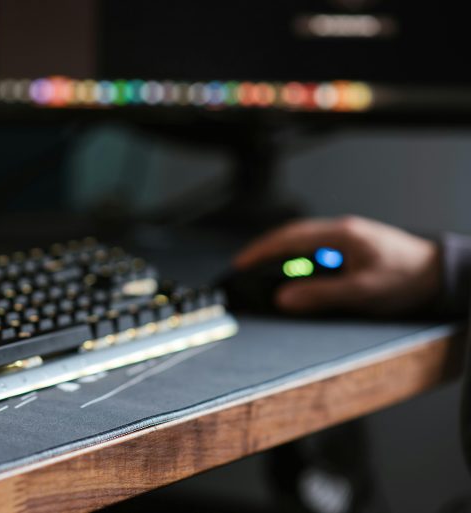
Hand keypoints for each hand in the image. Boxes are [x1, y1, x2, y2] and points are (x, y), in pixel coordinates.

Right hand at [233, 216, 441, 314]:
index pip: (290, 238)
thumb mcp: (362, 291)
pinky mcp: (352, 245)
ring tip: (262, 268)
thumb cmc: (407, 278)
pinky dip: (297, 256)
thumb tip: (284, 298)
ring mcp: (347, 236)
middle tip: (244, 265)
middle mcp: (341, 230)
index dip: (262, 250)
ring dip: (281, 252)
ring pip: (303, 239)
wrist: (439, 272)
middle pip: (292, 234)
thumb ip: (321, 295)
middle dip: (265, 249)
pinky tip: (294, 270)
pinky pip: (315, 246)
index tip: (242, 263)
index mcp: (341, 235)